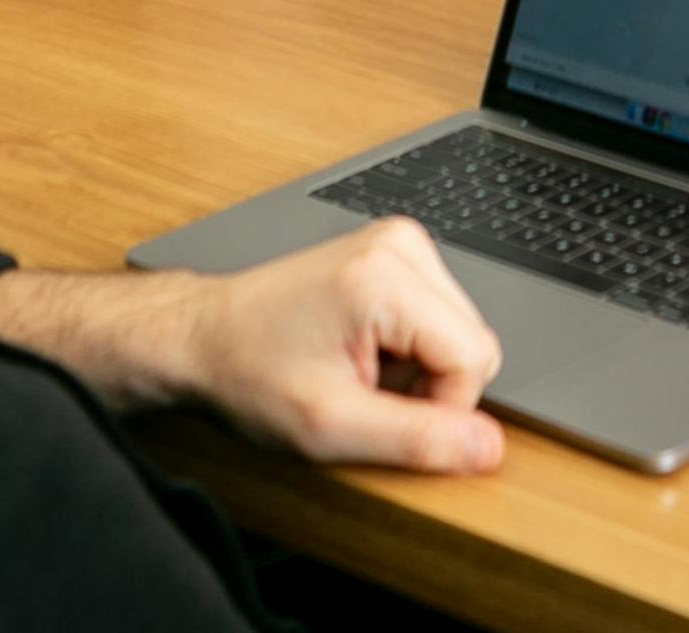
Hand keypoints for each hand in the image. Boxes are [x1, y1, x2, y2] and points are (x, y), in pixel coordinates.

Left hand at [185, 218, 505, 473]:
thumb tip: (488, 447)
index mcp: (387, 278)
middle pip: (474, 341)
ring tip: (358, 372)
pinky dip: (410, 346)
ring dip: (420, 367)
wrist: (200, 337)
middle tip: (363, 397)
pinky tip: (362, 350)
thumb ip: (416, 440)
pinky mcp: (397, 250)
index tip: (379, 418)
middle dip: (430, 385)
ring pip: (462, 330)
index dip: (439, 408)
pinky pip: (441, 314)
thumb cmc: (248, 376)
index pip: (475, 358)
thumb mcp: (328, 427)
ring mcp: (400, 242)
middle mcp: (402, 246)